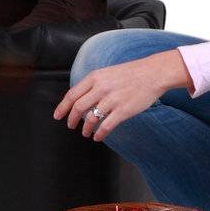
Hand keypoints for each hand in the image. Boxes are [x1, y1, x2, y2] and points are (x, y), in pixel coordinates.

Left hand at [54, 49, 193, 140]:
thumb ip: (93, 84)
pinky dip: (100, 134)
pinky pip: (106, 126)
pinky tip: (98, 137)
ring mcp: (112, 100)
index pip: (72, 94)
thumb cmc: (130, 74)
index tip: (57, 116)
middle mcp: (101, 88)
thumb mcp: (106, 73)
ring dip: (86, 128)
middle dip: (71, 119)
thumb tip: (80, 98)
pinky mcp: (123, 110)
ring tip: (85, 133)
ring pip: (91, 118)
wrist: (152, 73)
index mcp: (95, 77)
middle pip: (78, 107)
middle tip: (70, 126)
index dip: (62, 107)